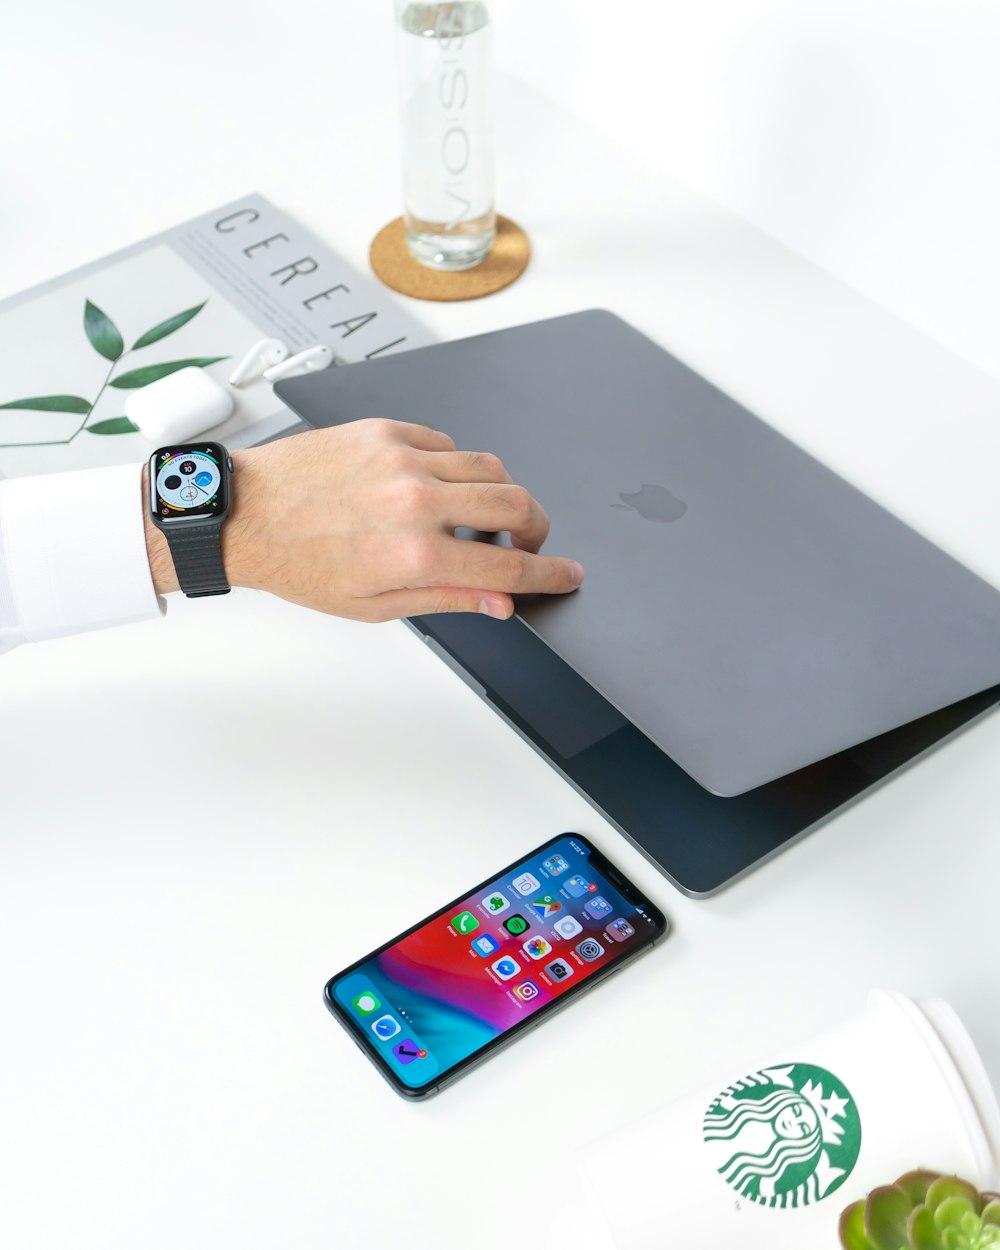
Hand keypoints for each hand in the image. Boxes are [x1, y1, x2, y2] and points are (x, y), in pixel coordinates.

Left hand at [144, 419, 582, 621]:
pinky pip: (449, 444)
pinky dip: (456, 468)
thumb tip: (499, 601)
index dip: (550, 574)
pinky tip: (435, 489)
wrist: (246, 515)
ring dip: (499, 496)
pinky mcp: (388, 431)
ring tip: (478, 518)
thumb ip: (447, 600)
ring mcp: (404, 459)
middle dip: (537, 529)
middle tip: (529, 542)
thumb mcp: (375, 605)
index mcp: (416, 556)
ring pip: (490, 468)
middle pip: (517, 505)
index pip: (510, 567)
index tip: (567, 573)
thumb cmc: (300, 564)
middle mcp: (416, 502)